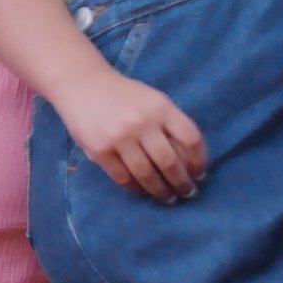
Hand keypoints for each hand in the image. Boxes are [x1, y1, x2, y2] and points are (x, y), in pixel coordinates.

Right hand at [52, 73, 206, 200]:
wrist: (82, 84)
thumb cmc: (124, 95)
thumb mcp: (152, 101)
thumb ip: (170, 125)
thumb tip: (188, 163)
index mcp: (160, 107)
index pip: (190, 138)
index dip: (199, 161)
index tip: (199, 174)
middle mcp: (141, 122)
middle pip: (170, 162)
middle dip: (182, 183)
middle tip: (187, 193)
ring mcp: (119, 137)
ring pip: (147, 175)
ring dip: (161, 191)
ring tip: (168, 198)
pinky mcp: (100, 150)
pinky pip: (123, 177)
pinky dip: (136, 188)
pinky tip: (143, 190)